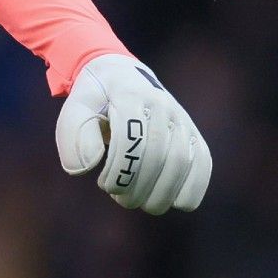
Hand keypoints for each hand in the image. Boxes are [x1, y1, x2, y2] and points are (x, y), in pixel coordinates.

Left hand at [55, 53, 211, 213]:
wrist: (121, 76)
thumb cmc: (95, 100)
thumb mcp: (75, 109)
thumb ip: (74, 136)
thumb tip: (87, 167)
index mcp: (130, 95)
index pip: (132, 138)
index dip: (120, 170)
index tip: (105, 185)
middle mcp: (161, 105)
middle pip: (157, 154)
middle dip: (137, 186)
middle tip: (120, 197)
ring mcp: (181, 119)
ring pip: (181, 162)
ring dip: (160, 193)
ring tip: (139, 202)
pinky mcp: (194, 133)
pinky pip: (203, 162)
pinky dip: (192, 188)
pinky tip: (175, 202)